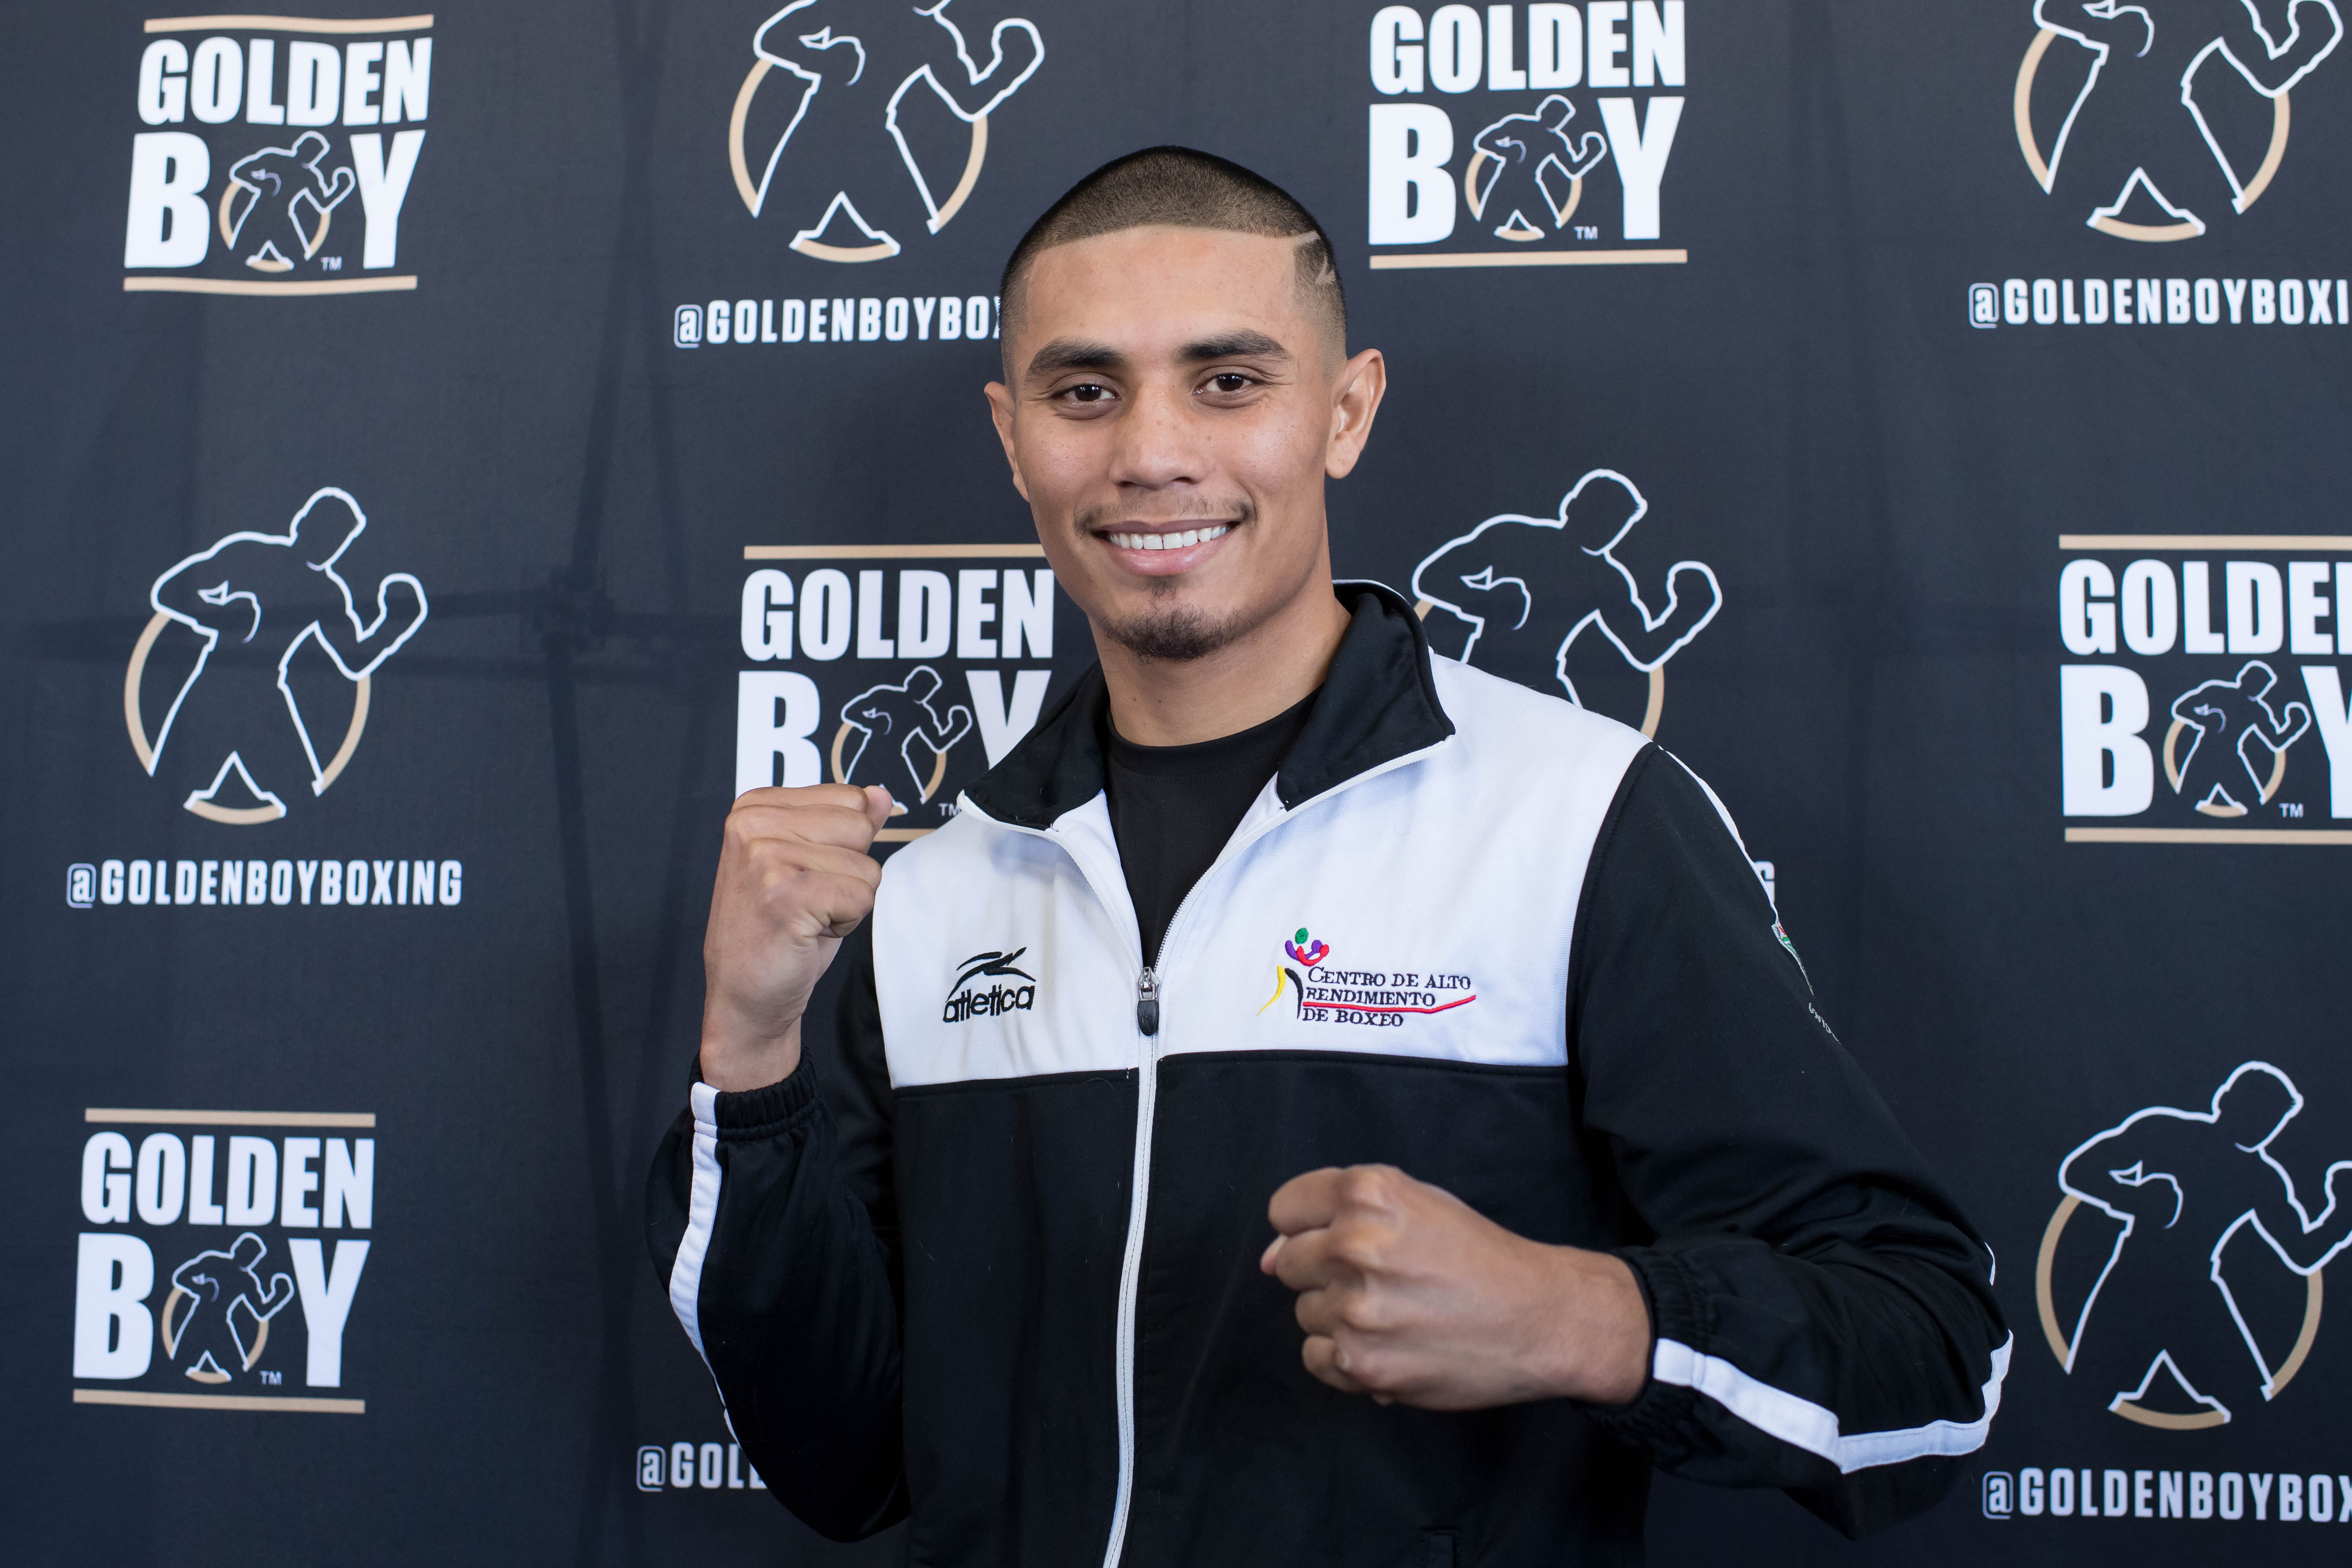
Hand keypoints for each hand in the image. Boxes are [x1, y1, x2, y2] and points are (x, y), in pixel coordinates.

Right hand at [698, 783, 892, 1091]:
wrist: (745, 996)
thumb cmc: (779, 932)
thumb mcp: (812, 866)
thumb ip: (844, 825)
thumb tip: (880, 793)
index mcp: (755, 806)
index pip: (850, 799)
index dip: (843, 847)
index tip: (804, 876)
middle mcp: (753, 823)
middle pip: (860, 827)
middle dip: (849, 872)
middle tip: (807, 901)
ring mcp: (766, 856)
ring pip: (865, 866)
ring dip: (848, 901)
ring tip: (805, 918)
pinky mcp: (786, 894)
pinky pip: (862, 897)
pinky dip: (846, 923)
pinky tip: (807, 933)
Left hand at [1260, 1164, 1649, 1409]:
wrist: (1540, 1318)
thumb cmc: (1479, 1257)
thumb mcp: (1416, 1204)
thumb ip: (1337, 1216)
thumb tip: (1268, 1257)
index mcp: (1369, 1194)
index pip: (1284, 1208)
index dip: (1311, 1225)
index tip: (1343, 1239)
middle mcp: (1357, 1245)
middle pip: (1289, 1262)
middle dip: (1326, 1272)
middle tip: (1383, 1280)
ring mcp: (1356, 1308)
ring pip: (1305, 1311)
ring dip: (1340, 1316)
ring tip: (1397, 1313)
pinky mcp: (1362, 1363)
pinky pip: (1315, 1357)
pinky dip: (1345, 1357)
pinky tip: (1391, 1344)